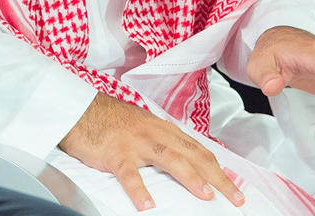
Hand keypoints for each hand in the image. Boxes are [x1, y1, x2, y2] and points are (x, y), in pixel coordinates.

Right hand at [58, 93, 243, 210]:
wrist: (79, 109)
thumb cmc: (109, 121)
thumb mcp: (143, 129)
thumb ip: (163, 143)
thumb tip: (184, 164)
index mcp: (163, 129)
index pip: (198, 150)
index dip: (218, 169)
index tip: (235, 187)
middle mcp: (155, 133)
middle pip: (193, 155)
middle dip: (217, 176)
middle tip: (235, 197)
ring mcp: (136, 142)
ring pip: (170, 158)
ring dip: (190, 177)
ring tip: (206, 195)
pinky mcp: (115, 152)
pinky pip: (129, 173)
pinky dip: (139, 190)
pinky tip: (147, 205)